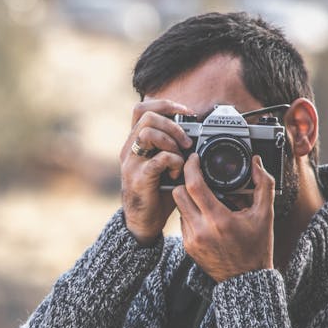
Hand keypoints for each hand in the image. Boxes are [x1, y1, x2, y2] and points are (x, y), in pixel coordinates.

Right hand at [120, 99, 195, 245]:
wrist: (143, 222)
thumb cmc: (156, 192)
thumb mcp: (165, 164)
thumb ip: (174, 148)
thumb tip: (198, 135)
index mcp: (135, 141)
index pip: (142, 108)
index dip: (165, 105)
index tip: (186, 112)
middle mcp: (129, 149)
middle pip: (147, 117)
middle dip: (173, 125)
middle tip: (186, 141)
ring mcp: (131, 162)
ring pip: (148, 134)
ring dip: (171, 142)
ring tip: (181, 157)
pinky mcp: (139, 178)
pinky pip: (158, 159)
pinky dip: (173, 162)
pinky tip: (177, 173)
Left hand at [172, 154, 274, 281]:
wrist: (246, 279)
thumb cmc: (257, 247)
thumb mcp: (265, 215)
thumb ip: (263, 185)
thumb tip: (257, 163)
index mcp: (219, 220)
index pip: (193, 185)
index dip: (191, 167)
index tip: (194, 158)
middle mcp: (201, 230)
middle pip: (178, 193)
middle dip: (186, 181)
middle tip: (198, 176)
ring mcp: (191, 240)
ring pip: (179, 207)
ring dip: (188, 198)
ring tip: (206, 197)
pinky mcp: (188, 247)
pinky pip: (182, 221)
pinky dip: (191, 214)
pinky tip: (206, 215)